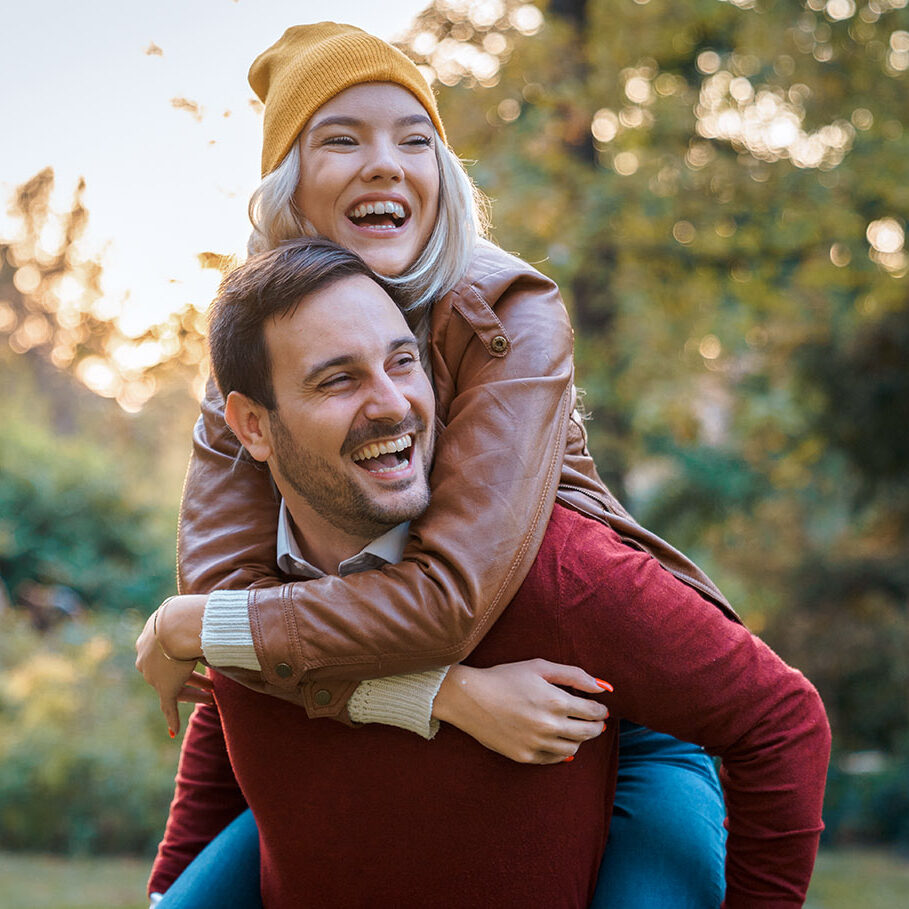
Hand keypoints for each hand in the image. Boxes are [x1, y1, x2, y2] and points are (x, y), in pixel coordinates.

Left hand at [135, 595, 211, 736]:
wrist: (176, 626)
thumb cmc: (186, 616)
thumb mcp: (188, 614)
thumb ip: (198, 617)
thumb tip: (218, 610)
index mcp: (151, 639)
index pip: (169, 655)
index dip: (187, 660)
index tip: (199, 662)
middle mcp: (148, 658)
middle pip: (172, 673)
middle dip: (193, 680)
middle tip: (211, 686)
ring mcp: (156, 675)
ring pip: (177, 689)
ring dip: (194, 695)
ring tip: (212, 699)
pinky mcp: (164, 688)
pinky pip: (168, 706)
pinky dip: (171, 719)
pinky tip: (173, 731)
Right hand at [431, 659, 611, 763]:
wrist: (470, 697)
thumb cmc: (505, 677)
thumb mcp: (540, 666)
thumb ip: (574, 675)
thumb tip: (604, 687)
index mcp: (555, 701)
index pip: (593, 712)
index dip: (600, 710)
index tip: (600, 708)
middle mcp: (549, 726)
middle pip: (587, 733)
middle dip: (597, 726)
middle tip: (597, 722)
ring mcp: (536, 744)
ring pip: (572, 748)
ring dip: (580, 739)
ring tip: (578, 731)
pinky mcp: (524, 756)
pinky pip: (553, 759)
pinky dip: (562, 752)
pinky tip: (560, 743)